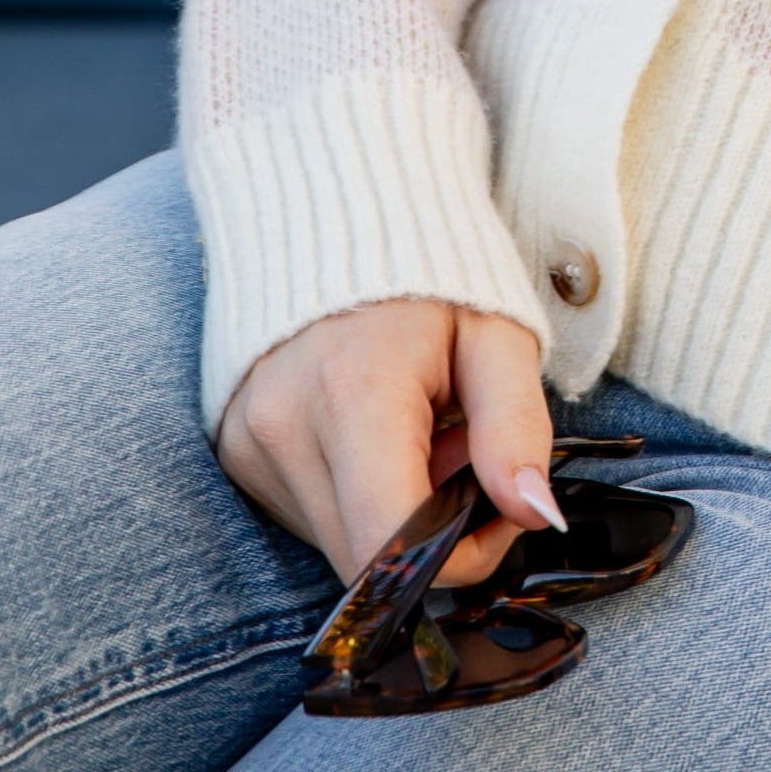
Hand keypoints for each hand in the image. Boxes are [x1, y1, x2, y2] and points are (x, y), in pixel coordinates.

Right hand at [217, 299, 559, 586]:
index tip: (500, 510)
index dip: (460, 556)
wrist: (339, 213)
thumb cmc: (431, 273)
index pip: (393, 544)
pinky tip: (374, 435)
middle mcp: (283, 429)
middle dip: (434, 529)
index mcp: (353, 393)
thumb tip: (534, 514)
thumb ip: (517, 426)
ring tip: (418, 429)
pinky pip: (309, 517)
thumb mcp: (497, 334)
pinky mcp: (236, 453)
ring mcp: (249, 444)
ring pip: (337, 544)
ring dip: (393, 514)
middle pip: (366, 558)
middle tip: (462, 448)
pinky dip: (355, 497)